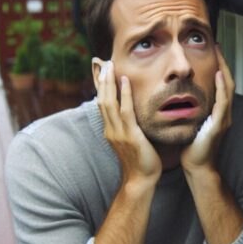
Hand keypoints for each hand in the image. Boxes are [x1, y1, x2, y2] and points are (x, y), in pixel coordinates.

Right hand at [93, 58, 161, 183]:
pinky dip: (124, 94)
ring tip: (111, 67)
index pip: (102, 104)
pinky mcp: (130, 135)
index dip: (101, 88)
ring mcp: (118, 133)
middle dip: (102, 81)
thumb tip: (133, 113)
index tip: (101, 72)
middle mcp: (111, 130)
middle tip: (104, 63)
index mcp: (110, 130)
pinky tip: (125, 81)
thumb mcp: (131, 140)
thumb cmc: (141, 160)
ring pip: (109, 103)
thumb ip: (129, 126)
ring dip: (109, 83)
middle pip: (102, 100)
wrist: (141, 180)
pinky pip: (125, 111)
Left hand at [180, 49, 234, 172]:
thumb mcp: (190, 124)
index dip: (218, 68)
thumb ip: (189, 111)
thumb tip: (177, 98)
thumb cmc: (190, 148)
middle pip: (228, 82)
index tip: (212, 52)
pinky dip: (222, 88)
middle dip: (224, 63)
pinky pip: (223, 103)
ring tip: (219, 54)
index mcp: (217, 113)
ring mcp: (223, 119)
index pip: (221, 85)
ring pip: (228, 89)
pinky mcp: (219, 125)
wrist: (196, 167)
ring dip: (224, 70)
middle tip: (217, 46)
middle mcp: (224, 114)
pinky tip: (218, 75)